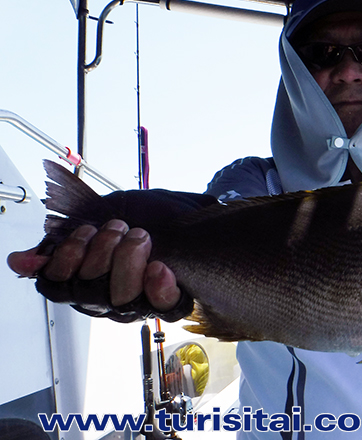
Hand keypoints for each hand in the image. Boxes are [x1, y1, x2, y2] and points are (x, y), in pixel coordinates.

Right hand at [7, 220, 180, 311]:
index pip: (58, 284)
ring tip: (139, 236)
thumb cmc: (142, 215)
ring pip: (122, 297)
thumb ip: (59, 240)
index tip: (84, 232)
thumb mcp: (96, 217)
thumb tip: (20, 262)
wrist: (185, 211)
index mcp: (83, 278)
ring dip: (128, 260)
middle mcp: (107, 295)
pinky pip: (161, 305)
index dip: (68, 259)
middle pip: (90, 291)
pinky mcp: (168, 302)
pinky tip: (158, 267)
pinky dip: (158, 286)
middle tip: (118, 227)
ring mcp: (138, 301)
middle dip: (103, 252)